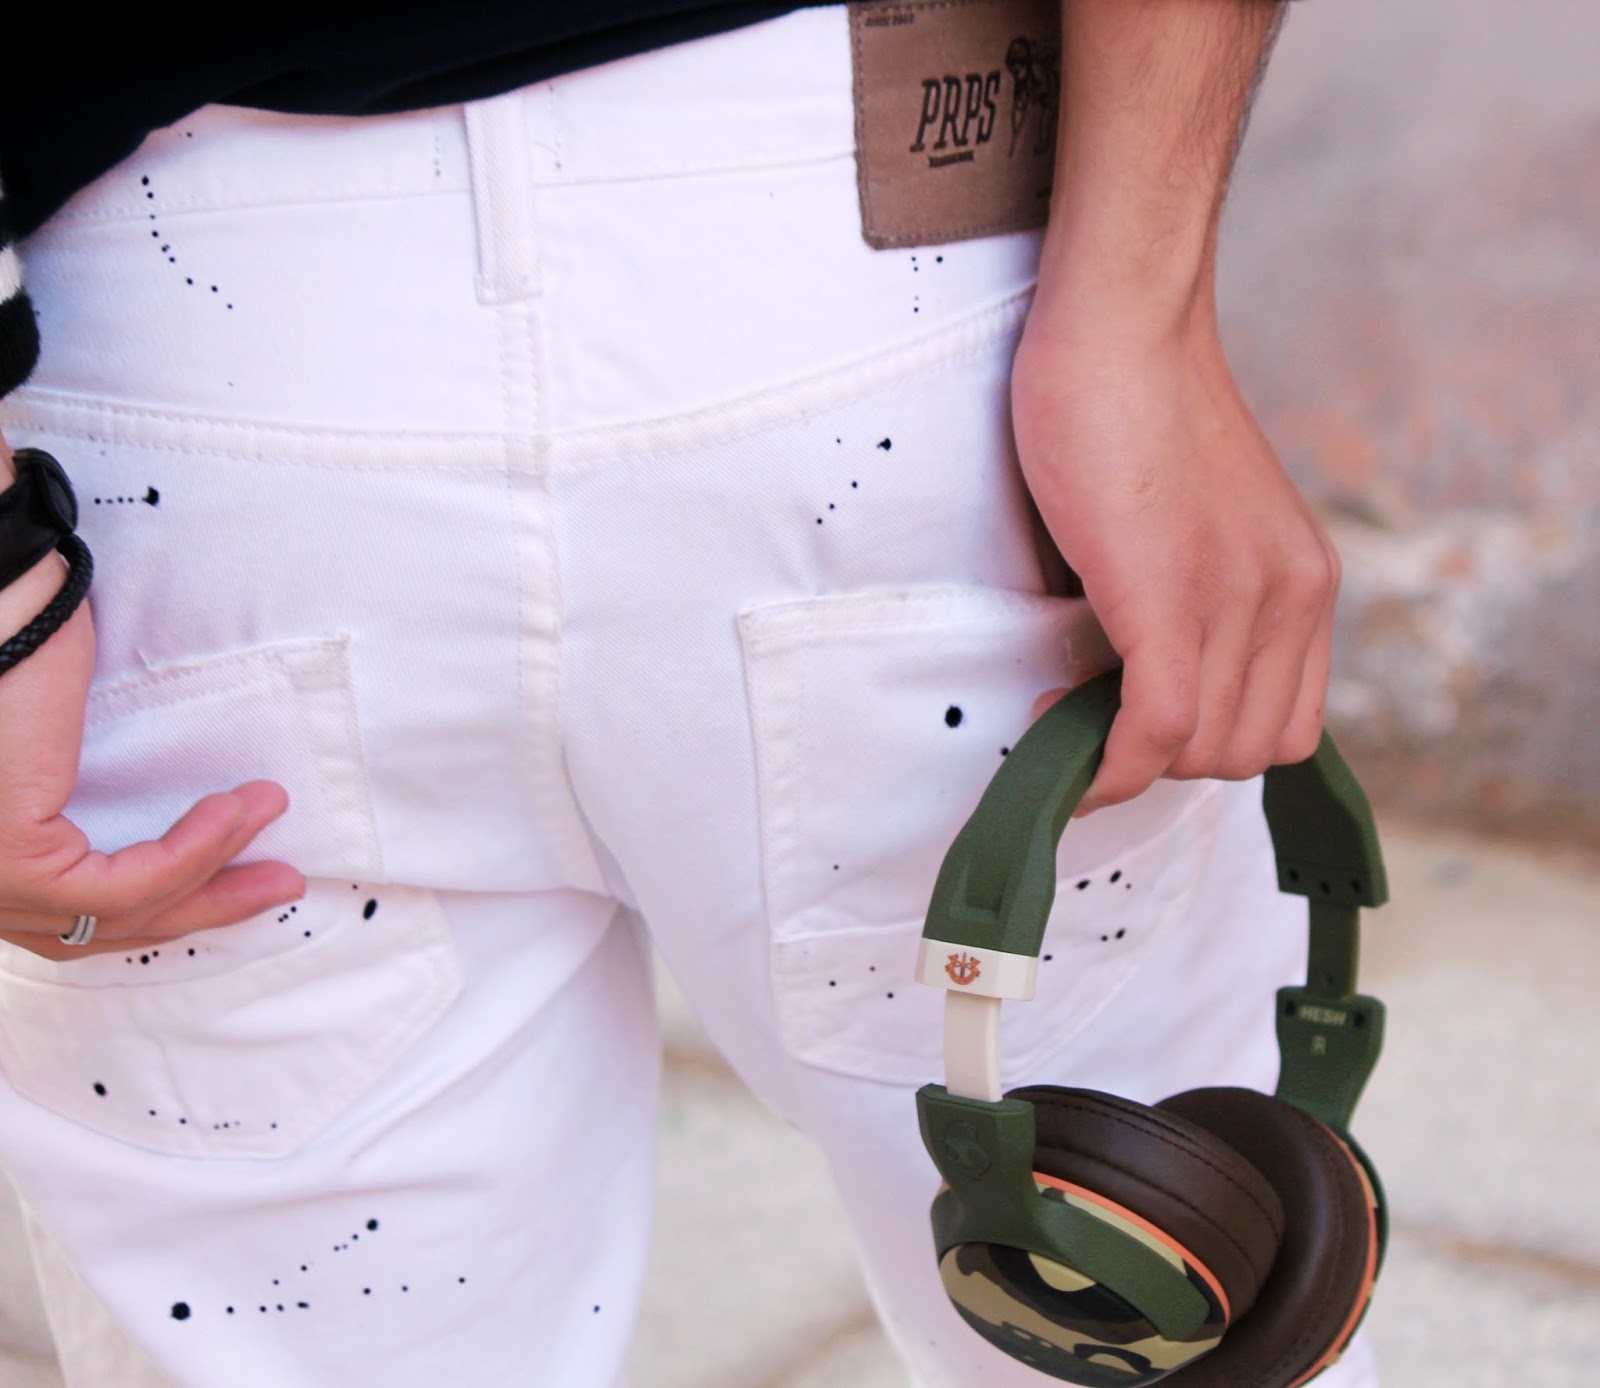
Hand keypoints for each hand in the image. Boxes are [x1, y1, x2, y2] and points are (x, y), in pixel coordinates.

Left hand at [0, 434, 305, 958]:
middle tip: (280, 884)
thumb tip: (153, 824)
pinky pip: (117, 884)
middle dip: (202, 907)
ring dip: (210, 873)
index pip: (69, 918)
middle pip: (95, 929)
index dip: (164, 905)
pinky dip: (188, 855)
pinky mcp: (9, 855)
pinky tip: (229, 813)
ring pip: (113, 914)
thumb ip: (81, 799)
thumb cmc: (14, 645)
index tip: (237, 876)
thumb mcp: (55, 743)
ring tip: (265, 812)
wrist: (3, 596)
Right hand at [1012, 303, 1337, 814]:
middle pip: (1247, 753)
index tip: (1134, 724)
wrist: (1122, 323)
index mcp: (1303, 582)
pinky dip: (1108, 763)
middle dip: (1166, 760)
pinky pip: (1155, 727)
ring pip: (1202, 753)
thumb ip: (1198, 596)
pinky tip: (1059, 736)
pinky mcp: (1167, 595)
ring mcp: (1236, 599)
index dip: (1207, 748)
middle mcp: (1290, 597)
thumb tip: (1132, 672)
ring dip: (1129, 758)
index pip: (1286, 727)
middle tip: (1093, 715)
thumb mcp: (1202, 518)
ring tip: (1067, 706)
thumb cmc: (1138, 402)